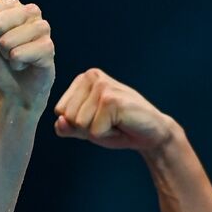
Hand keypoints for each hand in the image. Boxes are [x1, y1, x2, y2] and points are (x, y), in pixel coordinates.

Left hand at [0, 0, 54, 107]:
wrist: (13, 87)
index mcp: (10, 3)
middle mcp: (29, 10)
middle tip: (4, 49)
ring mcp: (42, 27)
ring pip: (8, 40)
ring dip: (6, 54)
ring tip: (14, 56)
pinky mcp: (48, 46)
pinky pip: (20, 54)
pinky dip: (16, 64)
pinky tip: (24, 63)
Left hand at [53, 68, 178, 152]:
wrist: (151, 133)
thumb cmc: (118, 128)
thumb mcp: (86, 129)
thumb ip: (68, 127)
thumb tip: (59, 121)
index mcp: (83, 79)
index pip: (60, 111)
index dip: (78, 124)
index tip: (99, 119)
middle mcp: (92, 77)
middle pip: (68, 117)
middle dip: (87, 128)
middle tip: (110, 122)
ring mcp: (102, 87)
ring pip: (80, 124)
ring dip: (98, 131)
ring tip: (116, 122)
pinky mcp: (111, 100)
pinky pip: (94, 131)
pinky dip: (107, 135)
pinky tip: (121, 124)